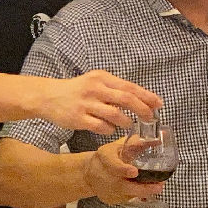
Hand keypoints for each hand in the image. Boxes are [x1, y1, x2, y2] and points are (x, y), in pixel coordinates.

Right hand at [32, 69, 161, 132]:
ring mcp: (86, 104)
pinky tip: (110, 128)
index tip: (158, 104)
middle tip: (151, 118)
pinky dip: (110, 129)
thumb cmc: (77, 90)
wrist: (48, 96)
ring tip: (128, 124)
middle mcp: (95, 89)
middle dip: (143, 110)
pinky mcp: (78, 119)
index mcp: (102, 78)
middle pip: (126, 100)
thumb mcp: (95, 82)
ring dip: (126, 121)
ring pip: (115, 115)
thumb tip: (141, 99)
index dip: (147, 96)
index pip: (130, 87)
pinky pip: (101, 127)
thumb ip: (115, 88)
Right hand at [83, 134, 159, 204]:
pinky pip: (125, 199)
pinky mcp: (109, 199)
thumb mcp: (119, 145)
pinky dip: (136, 196)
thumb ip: (136, 143)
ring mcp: (105, 189)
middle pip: (121, 185)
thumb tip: (157, 141)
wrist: (91, 172)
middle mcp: (103, 174)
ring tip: (156, 187)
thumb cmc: (108, 157)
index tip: (134, 172)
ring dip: (143, 192)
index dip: (123, 169)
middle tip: (158, 187)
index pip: (112, 164)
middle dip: (141, 188)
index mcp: (105, 156)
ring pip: (126, 194)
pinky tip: (144, 190)